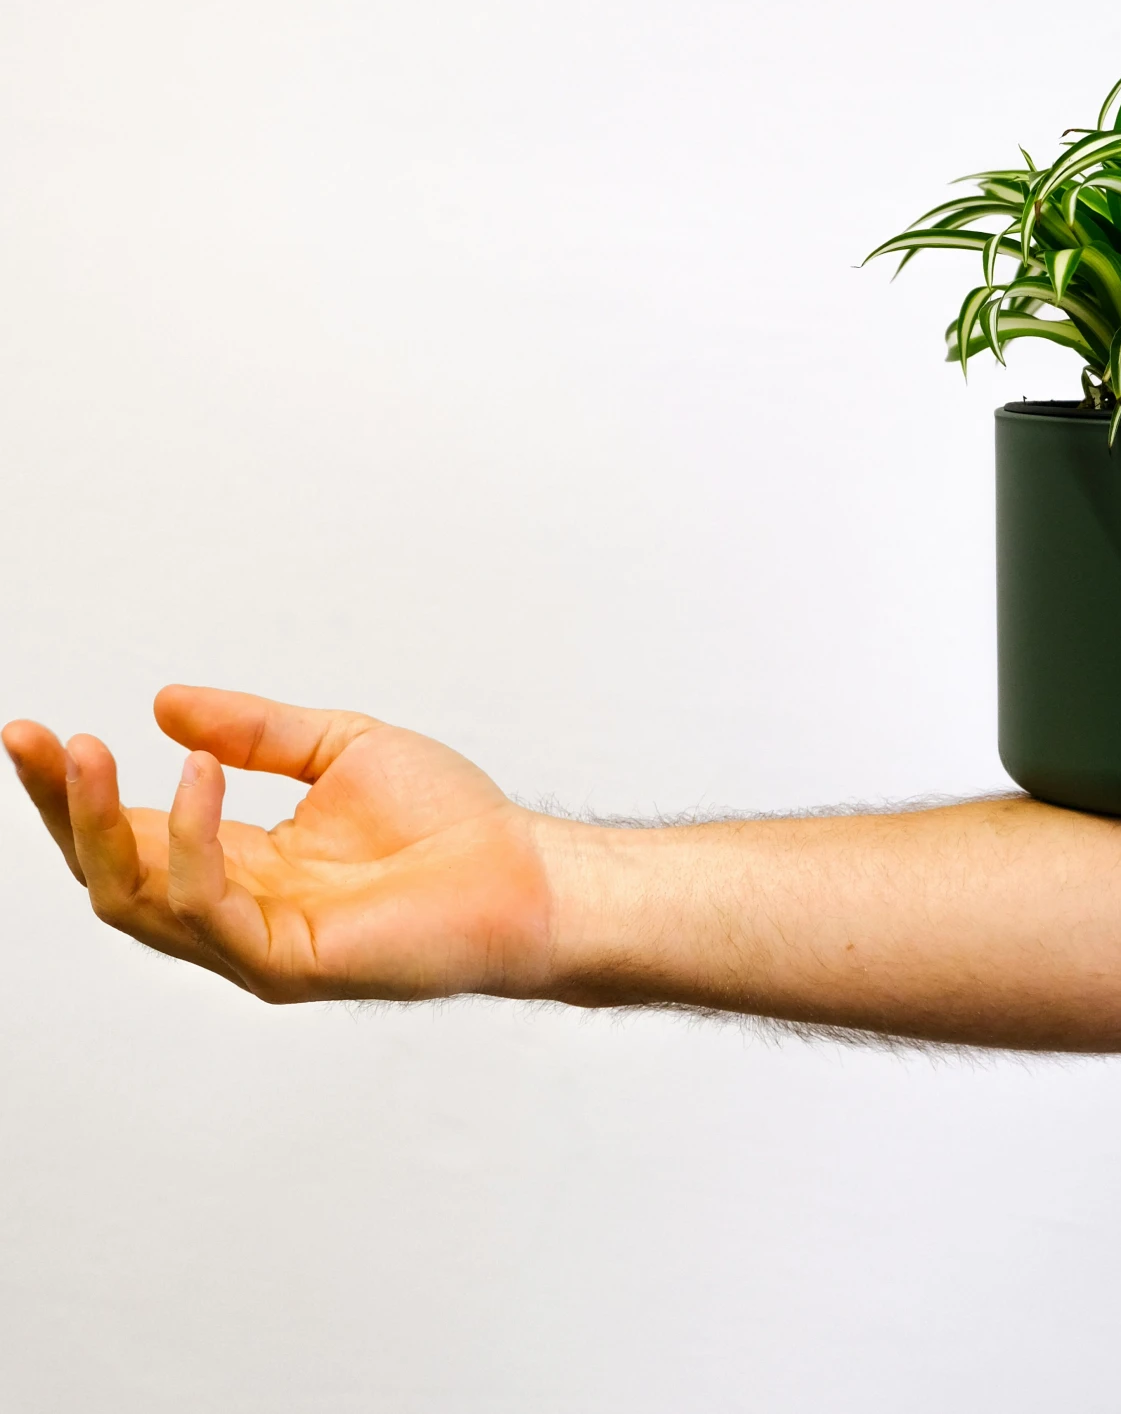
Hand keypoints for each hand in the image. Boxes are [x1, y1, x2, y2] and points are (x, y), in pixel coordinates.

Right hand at [2, 688, 561, 1001]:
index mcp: (239, 860)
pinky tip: (198, 775)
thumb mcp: (337, 747)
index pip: (129, 830)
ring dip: (100, 822)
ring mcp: (251, 943)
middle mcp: (232, 908)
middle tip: (32, 738)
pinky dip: (191, 838)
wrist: (523, 869)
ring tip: (90, 751)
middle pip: (108, 871)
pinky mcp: (283, 962)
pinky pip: (206, 906)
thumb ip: (253, 729)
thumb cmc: (447, 821)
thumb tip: (164, 705)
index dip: (73, 786)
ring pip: (134, 899)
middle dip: (62, 806)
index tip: (30, 730)